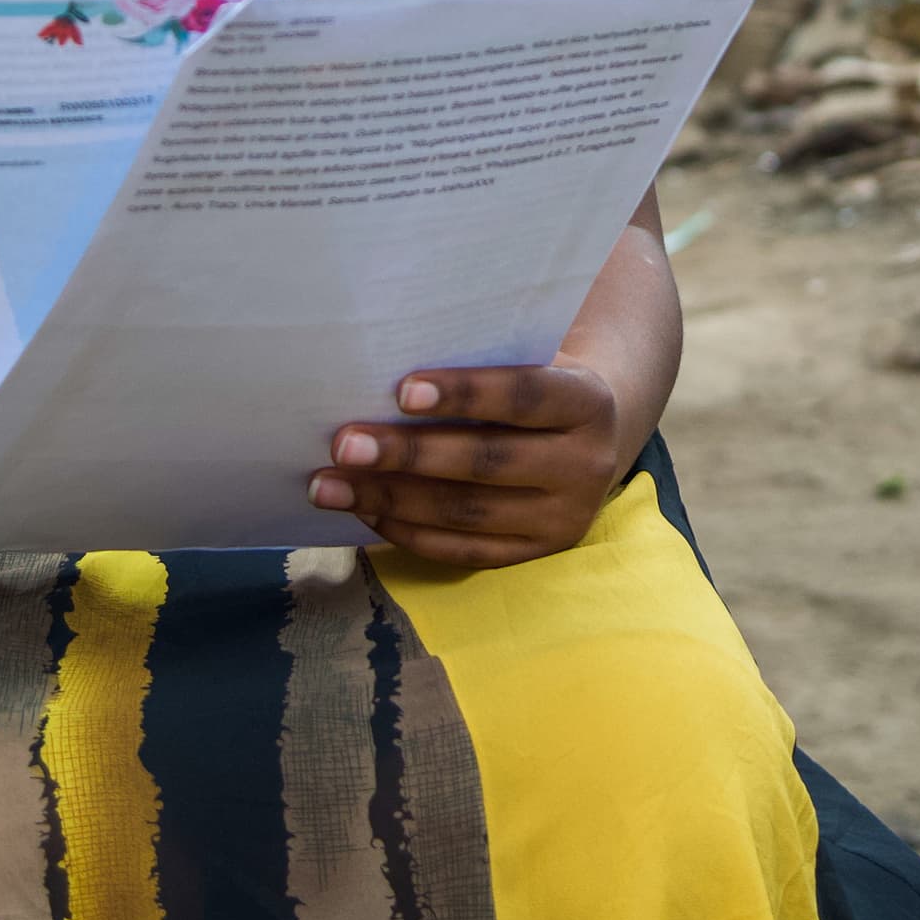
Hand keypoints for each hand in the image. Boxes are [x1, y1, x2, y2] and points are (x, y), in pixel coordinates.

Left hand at [314, 362, 629, 566]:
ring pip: (466, 513)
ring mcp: (563, 519)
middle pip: (486, 462)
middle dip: (407, 454)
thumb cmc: (535, 387)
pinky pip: (463, 552)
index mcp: (587, 402)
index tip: (400, 390)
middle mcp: (586, 465)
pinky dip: (408, 532)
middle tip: (343, 444)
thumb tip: (381, 370)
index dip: (464, 392)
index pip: (524, 396)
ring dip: (390, 498)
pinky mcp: (536, 555)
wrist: (589, 441)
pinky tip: (364, 511)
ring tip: (329, 484)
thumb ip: (482, 364)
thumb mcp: (530, 364)